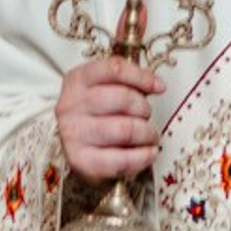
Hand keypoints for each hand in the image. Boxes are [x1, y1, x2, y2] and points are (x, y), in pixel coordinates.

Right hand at [56, 57, 161, 182]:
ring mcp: (73, 134)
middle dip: (144, 108)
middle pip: (122, 99)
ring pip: (125, 129)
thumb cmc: (95, 115)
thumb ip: (127, 81)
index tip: (160, 87)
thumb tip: (158, 85)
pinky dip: (143, 156)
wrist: (73, 150)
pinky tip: (149, 152)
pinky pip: (122, 159)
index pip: (114, 70)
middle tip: (146, 116)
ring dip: (147, 133)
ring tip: (150, 136)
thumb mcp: (103, 88)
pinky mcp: (81, 161)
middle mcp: (70, 105)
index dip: (142, 77)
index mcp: (77, 80)